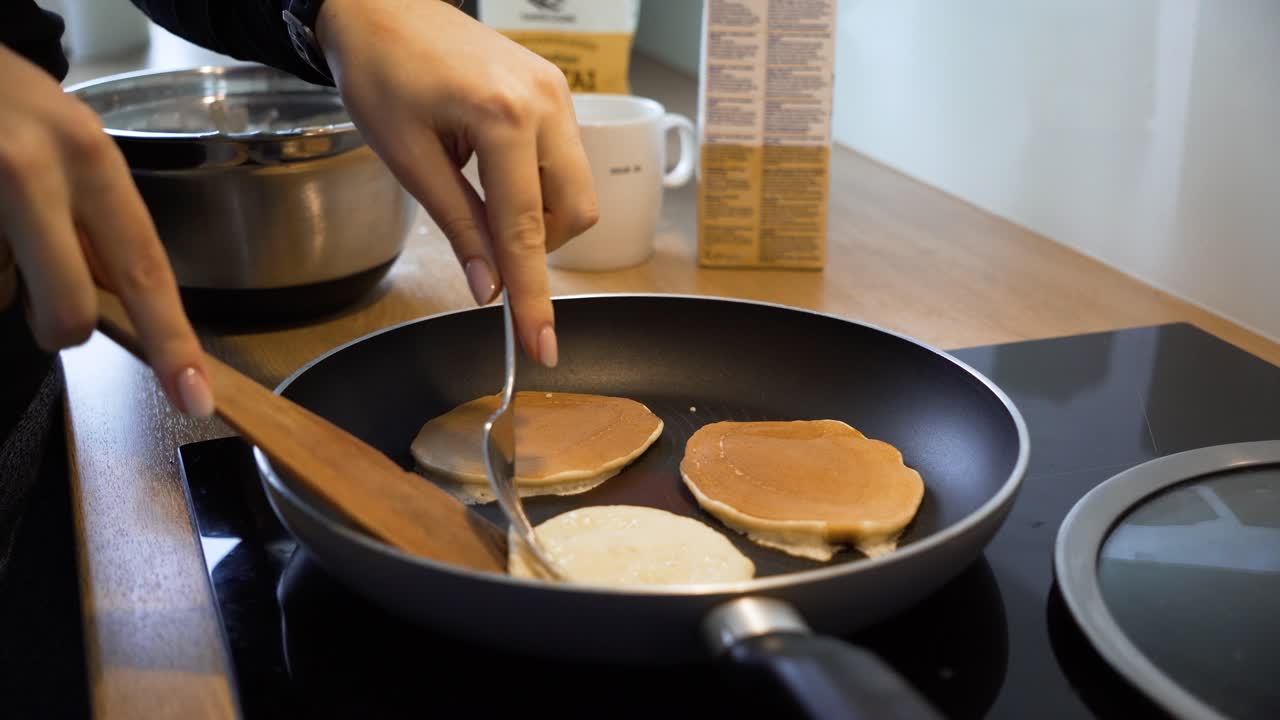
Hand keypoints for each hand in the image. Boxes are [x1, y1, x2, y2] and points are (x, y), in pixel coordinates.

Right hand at [0, 45, 212, 416]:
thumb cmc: (10, 110)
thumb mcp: (73, 147)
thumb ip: (98, 223)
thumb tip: (120, 305)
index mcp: (91, 159)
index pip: (146, 270)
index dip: (173, 343)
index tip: (195, 398)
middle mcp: (34, 173)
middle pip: (67, 312)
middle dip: (60, 327)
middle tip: (43, 296)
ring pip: (3, 296)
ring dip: (3, 278)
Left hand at [316, 0, 598, 366]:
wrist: (382, 6)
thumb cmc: (380, 72)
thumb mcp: (407, 159)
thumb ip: (457, 225)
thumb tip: (487, 288)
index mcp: (504, 118)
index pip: (526, 230)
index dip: (532, 297)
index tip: (540, 346)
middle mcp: (545, 103)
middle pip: (575, 212)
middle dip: (538, 246)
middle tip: (486, 244)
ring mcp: (557, 93)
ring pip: (577, 189)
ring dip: (538, 214)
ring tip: (480, 193)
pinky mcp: (555, 90)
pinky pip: (566, 159)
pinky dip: (536, 185)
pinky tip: (493, 170)